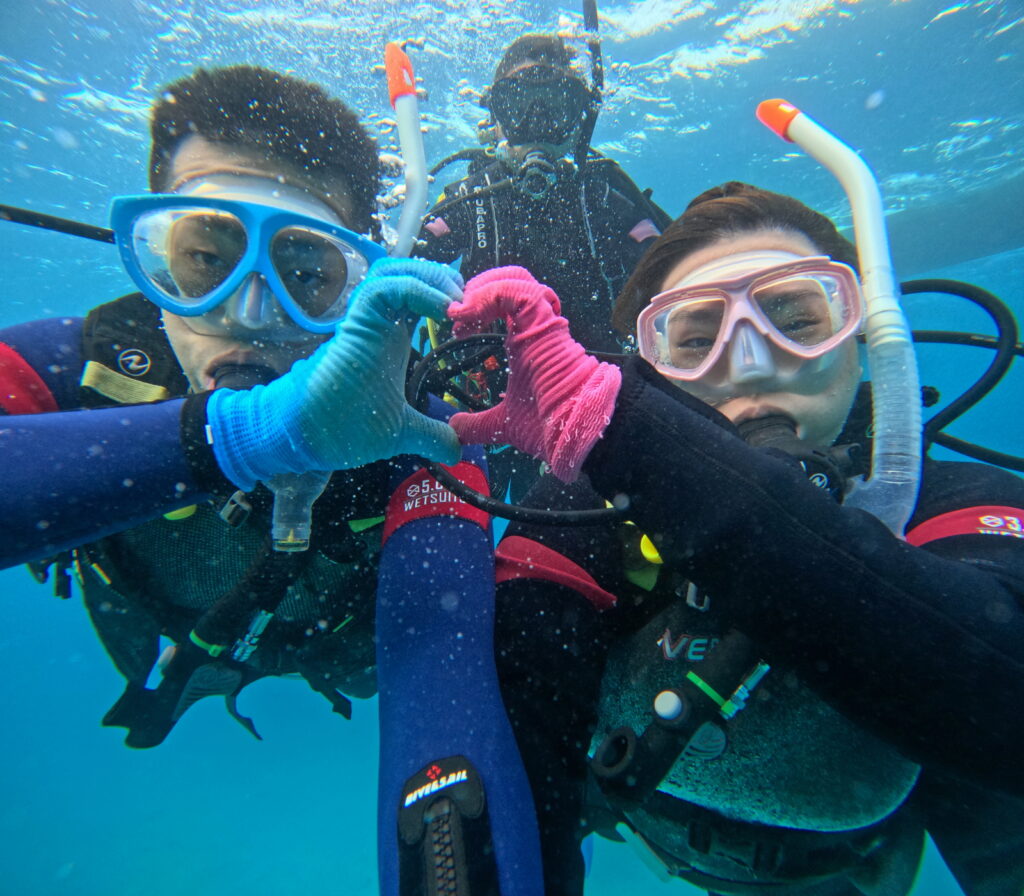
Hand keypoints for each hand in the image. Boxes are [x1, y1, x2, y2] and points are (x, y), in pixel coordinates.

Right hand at [207, 258, 462, 489]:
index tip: (471, 318)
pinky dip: (417, 290)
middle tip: (468, 303)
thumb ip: (430, 435)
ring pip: (393, 270)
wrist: (310, 437)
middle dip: (441, 277)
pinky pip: (385, 289)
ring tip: (456, 302)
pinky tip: (442, 309)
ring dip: (430, 277)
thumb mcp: (403, 431)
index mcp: (391, 336)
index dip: (445, 294)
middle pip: (407, 271)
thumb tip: (456, 450)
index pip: (418, 294)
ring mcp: (364, 320)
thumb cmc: (346, 427)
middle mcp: (379, 322)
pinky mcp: (355, 324)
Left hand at [446, 266, 620, 481]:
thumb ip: (477, 424)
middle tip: (457, 313)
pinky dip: (488, 296)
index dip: (478, 304)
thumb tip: (455, 429)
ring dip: (482, 289)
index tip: (457, 329)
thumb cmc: (549, 428)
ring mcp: (543, 322)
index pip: (506, 301)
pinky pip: (516, 293)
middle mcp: (536, 327)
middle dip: (479, 287)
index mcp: (527, 341)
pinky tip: (467, 314)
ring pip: (516, 279)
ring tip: (461, 312)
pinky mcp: (544, 322)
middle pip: (512, 280)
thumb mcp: (501, 424)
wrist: (574, 435)